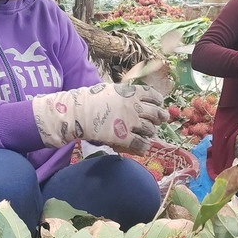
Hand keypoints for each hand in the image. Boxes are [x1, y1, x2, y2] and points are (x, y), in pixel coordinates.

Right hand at [32, 83, 168, 154]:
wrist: (77, 112)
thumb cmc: (90, 100)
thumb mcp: (110, 90)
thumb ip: (125, 94)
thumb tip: (136, 98)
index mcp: (131, 92)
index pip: (153, 96)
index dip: (158, 102)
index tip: (159, 105)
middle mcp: (134, 107)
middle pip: (155, 113)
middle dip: (159, 117)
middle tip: (160, 120)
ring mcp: (130, 122)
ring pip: (150, 130)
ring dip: (150, 133)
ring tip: (146, 134)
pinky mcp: (124, 137)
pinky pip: (141, 144)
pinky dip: (143, 147)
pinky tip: (141, 147)